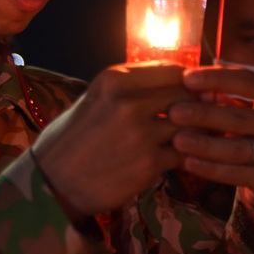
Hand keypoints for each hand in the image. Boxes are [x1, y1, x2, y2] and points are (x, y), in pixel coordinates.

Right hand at [32, 63, 189, 218]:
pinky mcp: (149, 164)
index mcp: (115, 79)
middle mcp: (130, 102)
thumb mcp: (95, 97)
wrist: (53, 184)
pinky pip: (183, 153)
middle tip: (200, 112)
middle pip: (186, 93)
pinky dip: (182, 155)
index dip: (188, 78)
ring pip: (190, 124)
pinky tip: (174, 155)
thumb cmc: (72, 138)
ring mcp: (142, 134)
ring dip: (193, 130)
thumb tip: (172, 78)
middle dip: (196, 102)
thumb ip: (131, 87)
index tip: (192, 87)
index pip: (172, 69)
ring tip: (192, 134)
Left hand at [166, 66, 253, 219]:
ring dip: (203, 144)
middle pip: (239, 116)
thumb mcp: (250, 108)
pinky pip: (235, 174)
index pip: (248, 81)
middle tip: (173, 111)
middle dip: (202, 114)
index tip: (185, 79)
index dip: (215, 78)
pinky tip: (187, 162)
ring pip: (237, 148)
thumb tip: (190, 85)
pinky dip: (209, 168)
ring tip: (176, 139)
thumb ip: (225, 95)